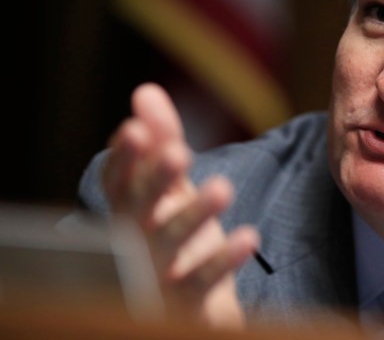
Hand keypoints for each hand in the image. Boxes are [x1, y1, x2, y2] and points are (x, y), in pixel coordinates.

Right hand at [102, 83, 258, 327]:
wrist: (189, 307)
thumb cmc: (174, 235)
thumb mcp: (171, 187)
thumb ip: (162, 141)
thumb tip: (145, 91)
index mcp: (130, 209)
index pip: (119, 180)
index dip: (125, 157)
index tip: (135, 129)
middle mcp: (135, 240)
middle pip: (140, 207)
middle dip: (156, 179)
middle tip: (179, 152)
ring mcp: (157, 272)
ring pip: (172, 242)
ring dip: (195, 214)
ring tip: (223, 187)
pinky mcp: (185, 301)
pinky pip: (201, 280)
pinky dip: (223, 259)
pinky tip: (249, 236)